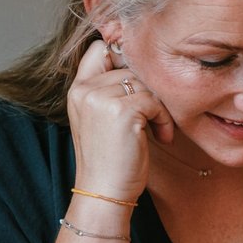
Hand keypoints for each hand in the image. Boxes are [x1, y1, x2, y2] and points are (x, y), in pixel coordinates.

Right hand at [65, 40, 175, 200]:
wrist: (103, 193)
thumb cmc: (111, 160)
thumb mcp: (103, 119)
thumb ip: (112, 90)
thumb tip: (145, 65)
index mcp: (78, 90)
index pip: (99, 48)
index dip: (124, 58)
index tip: (140, 85)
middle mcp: (85, 90)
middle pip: (131, 67)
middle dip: (150, 92)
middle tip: (155, 119)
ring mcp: (100, 98)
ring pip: (145, 83)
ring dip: (159, 107)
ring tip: (157, 131)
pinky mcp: (121, 110)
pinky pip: (155, 100)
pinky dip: (164, 119)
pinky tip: (161, 138)